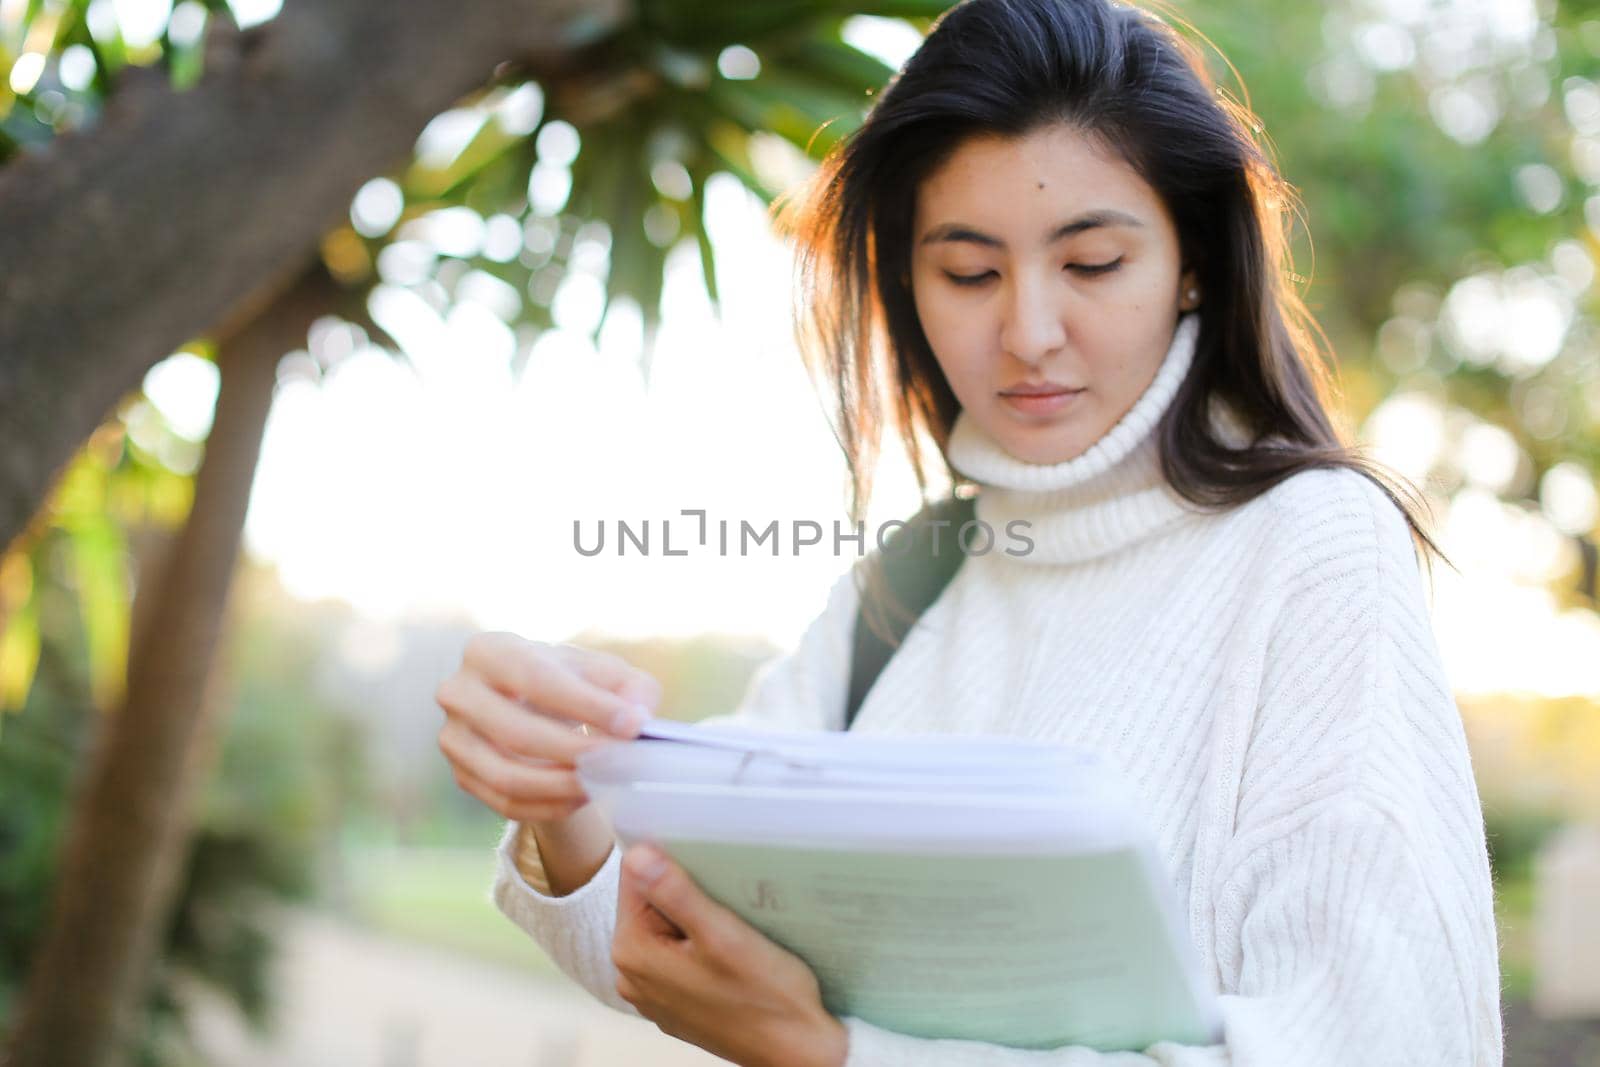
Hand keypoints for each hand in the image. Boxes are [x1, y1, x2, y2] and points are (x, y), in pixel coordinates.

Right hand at [434, 634, 660, 824]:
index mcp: (489, 650)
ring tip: (604, 784)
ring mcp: (452, 738)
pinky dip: (549, 807)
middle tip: (621, 762)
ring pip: (508, 777)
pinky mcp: (461, 776)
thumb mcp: (601, 671)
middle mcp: (458, 692)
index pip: (536, 679)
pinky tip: (582, 798)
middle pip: (518, 733)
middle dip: (575, 753)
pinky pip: (506, 804)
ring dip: (563, 787)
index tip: (631, 725)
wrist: (530, 706)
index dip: (586, 705)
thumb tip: (639, 715)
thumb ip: (629, 686)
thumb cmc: (569, 682)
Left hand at [611, 843, 848, 1066]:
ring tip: (733, 929)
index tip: (707, 872)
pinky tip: (733, 952)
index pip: (634, 878)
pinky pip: (680, 953)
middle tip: (727, 904)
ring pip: (668, 926)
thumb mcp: (723, 935)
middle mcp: (633, 975)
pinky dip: (703, 943)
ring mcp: (653, 991)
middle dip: (686, 892)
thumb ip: (676, 893)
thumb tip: (638, 855)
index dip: (672, 864)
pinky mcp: (676, 1000)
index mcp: (633, 953)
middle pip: (649, 902)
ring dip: (697, 917)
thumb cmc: (767, 998)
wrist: (797, 1051)